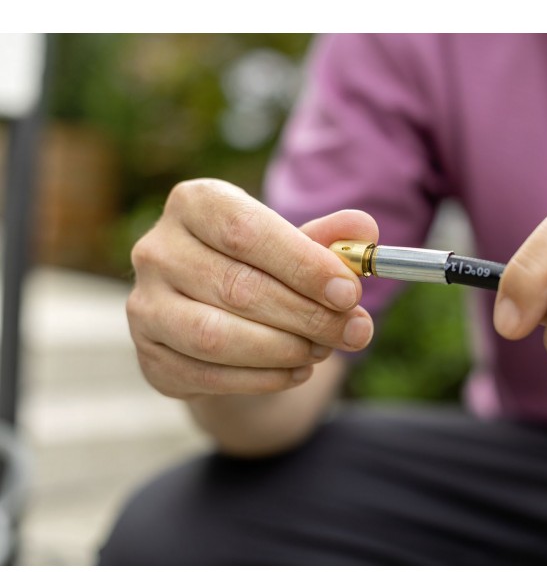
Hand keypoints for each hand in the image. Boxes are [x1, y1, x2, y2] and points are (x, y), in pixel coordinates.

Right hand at [127, 179, 376, 398]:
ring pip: (217, 336)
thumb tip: (365, 230)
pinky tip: (297, 371)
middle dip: (307, 315)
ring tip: (323, 349)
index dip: (302, 264)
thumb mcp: (296, 247)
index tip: (349, 292)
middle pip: (236, 287)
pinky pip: (208, 374)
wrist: (218, 318)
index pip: (245, 232)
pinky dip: (262, 378)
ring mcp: (145, 305)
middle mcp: (157, 250)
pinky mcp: (149, 356)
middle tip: (354, 331)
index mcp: (195, 204)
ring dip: (283, 349)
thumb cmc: (263, 271)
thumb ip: (329, 239)